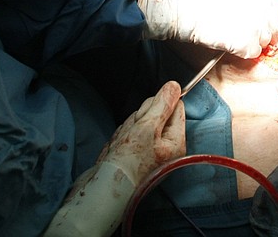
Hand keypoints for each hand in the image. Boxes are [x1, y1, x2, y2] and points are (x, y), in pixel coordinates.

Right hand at [43, 80, 184, 236]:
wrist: (101, 192)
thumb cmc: (126, 164)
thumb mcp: (146, 128)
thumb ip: (161, 105)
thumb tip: (174, 86)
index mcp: (175, 141)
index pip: (176, 107)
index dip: (159, 104)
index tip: (146, 116)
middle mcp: (165, 147)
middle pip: (154, 114)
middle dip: (138, 119)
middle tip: (132, 135)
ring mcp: (148, 152)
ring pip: (137, 124)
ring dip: (126, 130)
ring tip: (121, 147)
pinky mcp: (132, 155)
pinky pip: (126, 136)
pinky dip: (118, 140)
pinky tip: (115, 152)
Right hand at [137, 0, 277, 57]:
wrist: (185, 7)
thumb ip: (254, 2)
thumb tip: (265, 16)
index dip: (269, 21)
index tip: (261, 25)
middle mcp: (264, 7)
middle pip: (274, 29)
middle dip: (262, 34)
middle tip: (243, 33)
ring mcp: (258, 26)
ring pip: (265, 42)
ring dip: (252, 42)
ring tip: (232, 34)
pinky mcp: (248, 43)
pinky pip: (252, 53)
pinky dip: (242, 52)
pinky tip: (229, 41)